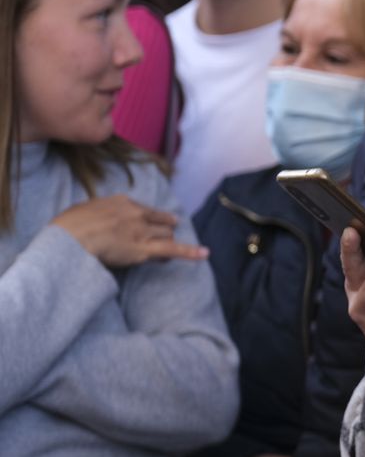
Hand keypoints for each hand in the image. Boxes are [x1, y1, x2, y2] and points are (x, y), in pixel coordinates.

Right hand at [50, 195, 207, 267]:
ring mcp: (142, 231)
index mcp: (121, 202)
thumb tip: (95, 217)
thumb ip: (96, 212)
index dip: (150, 219)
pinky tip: (205, 254)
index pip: (144, 210)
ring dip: (165, 244)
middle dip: (162, 230)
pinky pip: (173, 250)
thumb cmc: (66, 227)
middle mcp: (136, 214)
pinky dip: (191, 252)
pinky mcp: (145, 249)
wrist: (69, 239)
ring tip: (165, 253)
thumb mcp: (82, 210)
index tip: (152, 222)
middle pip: (159, 223)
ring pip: (165, 236)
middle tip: (162, 236)